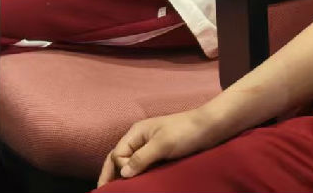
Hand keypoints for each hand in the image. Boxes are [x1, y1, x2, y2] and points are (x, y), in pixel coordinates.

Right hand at [98, 108, 224, 184]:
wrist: (209, 127)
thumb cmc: (186, 131)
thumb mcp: (162, 144)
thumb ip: (141, 158)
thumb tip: (122, 174)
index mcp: (136, 132)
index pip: (118, 154)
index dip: (120, 167)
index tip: (131, 177)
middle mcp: (140, 139)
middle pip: (118, 157)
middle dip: (109, 173)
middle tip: (103, 190)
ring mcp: (149, 146)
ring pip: (129, 162)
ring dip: (123, 175)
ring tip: (118, 190)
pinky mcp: (159, 153)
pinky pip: (142, 165)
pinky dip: (136, 174)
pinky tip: (136, 184)